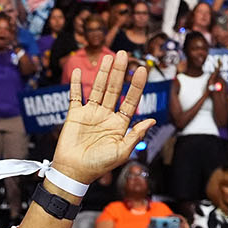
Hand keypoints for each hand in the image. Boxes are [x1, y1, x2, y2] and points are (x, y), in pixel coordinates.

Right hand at [49, 51, 155, 185]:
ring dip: (102, 73)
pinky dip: (75, 84)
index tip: (142, 69)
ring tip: (108, 57)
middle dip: (119, 72)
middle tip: (123, 54)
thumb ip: (136, 135)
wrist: (74, 172)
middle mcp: (106, 116)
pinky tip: (76, 71)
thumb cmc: (99, 165)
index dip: (136, 85)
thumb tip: (152, 120)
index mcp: (119, 124)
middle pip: (114, 89)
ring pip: (97, 88)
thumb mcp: (122, 152)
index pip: (130, 100)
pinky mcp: (74, 115)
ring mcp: (90, 114)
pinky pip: (75, 96)